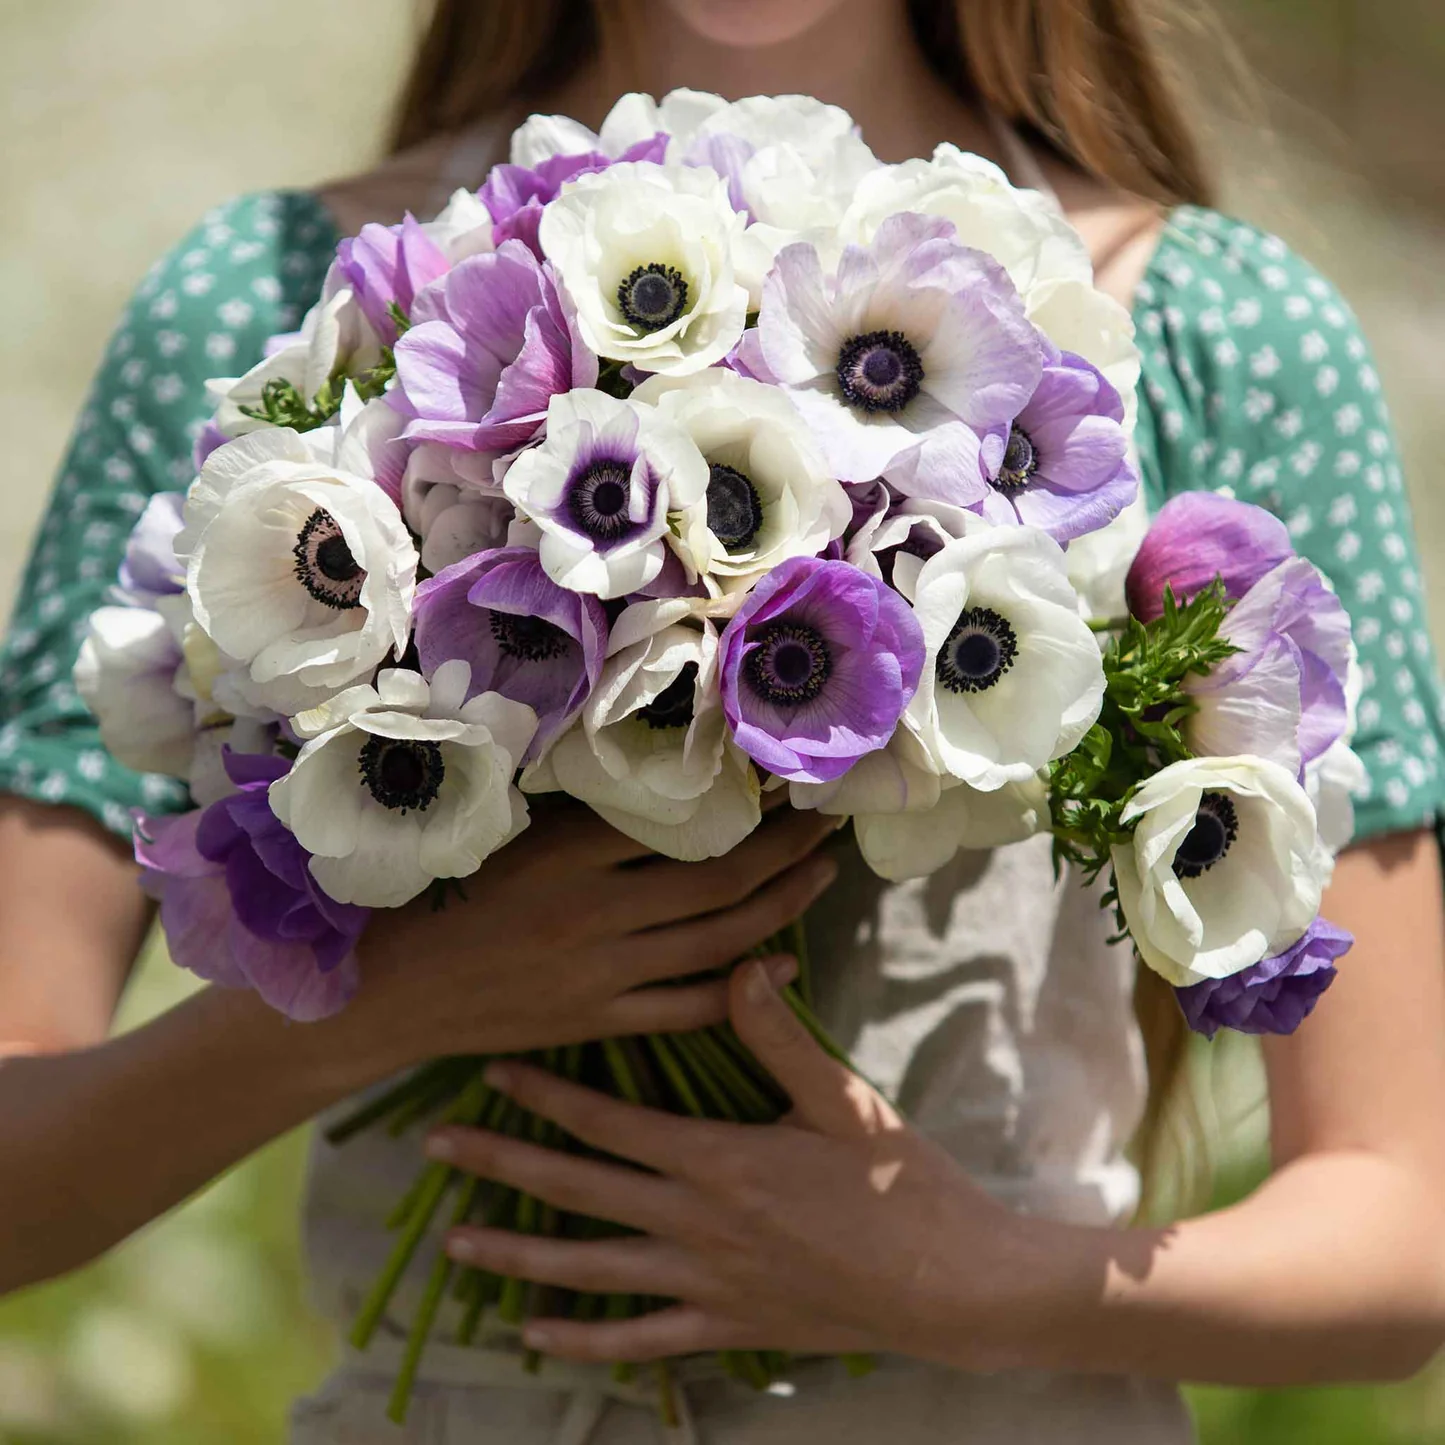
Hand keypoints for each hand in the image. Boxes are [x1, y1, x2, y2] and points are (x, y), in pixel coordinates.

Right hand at [311, 801, 840, 1088]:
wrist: (386, 989)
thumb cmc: (434, 894)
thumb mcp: (502, 833)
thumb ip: (577, 815)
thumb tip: (660, 781)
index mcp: (570, 853)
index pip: (682, 822)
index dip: (746, 803)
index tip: (787, 783)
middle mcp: (596, 911)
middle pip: (719, 879)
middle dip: (787, 850)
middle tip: (830, 826)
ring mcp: (601, 973)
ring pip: (718, 941)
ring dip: (782, 907)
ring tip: (824, 877)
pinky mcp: (596, 1021)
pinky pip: (686, 1007)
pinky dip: (741, 988)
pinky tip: (784, 965)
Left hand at [426, 961, 1049, 1368]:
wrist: (946, 1284)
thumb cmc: (897, 1183)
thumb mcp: (839, 1099)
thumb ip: (778, 1036)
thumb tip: (740, 963)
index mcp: (716, 1159)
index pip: (608, 1122)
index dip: (545, 1094)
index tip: (491, 1070)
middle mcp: (693, 1223)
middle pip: (577, 1190)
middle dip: (500, 1164)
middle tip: (433, 1148)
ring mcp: (703, 1283)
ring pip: (589, 1269)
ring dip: (518, 1254)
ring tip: (455, 1242)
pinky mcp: (726, 1328)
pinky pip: (639, 1340)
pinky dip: (583, 1341)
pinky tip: (534, 1340)